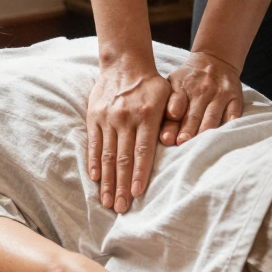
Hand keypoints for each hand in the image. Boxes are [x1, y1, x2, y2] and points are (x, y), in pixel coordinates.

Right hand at [87, 59, 170, 212]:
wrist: (124, 63)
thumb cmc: (151, 84)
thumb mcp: (168, 95)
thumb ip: (172, 117)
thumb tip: (177, 141)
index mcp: (145, 116)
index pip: (142, 151)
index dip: (139, 174)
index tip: (136, 194)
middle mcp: (125, 119)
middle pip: (122, 159)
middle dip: (121, 186)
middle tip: (121, 208)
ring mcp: (107, 118)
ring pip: (106, 155)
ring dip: (107, 181)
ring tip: (107, 201)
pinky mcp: (94, 117)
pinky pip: (93, 143)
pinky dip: (93, 162)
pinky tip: (95, 179)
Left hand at [164, 51, 244, 145]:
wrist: (215, 61)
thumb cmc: (189, 79)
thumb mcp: (174, 81)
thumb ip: (170, 100)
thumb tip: (170, 115)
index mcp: (184, 86)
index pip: (176, 105)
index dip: (172, 123)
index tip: (168, 137)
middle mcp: (202, 90)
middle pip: (194, 114)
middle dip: (188, 130)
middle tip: (182, 143)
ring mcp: (220, 94)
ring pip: (213, 116)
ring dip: (205, 130)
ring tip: (200, 146)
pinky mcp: (235, 97)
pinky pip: (234, 112)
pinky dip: (230, 124)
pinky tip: (225, 134)